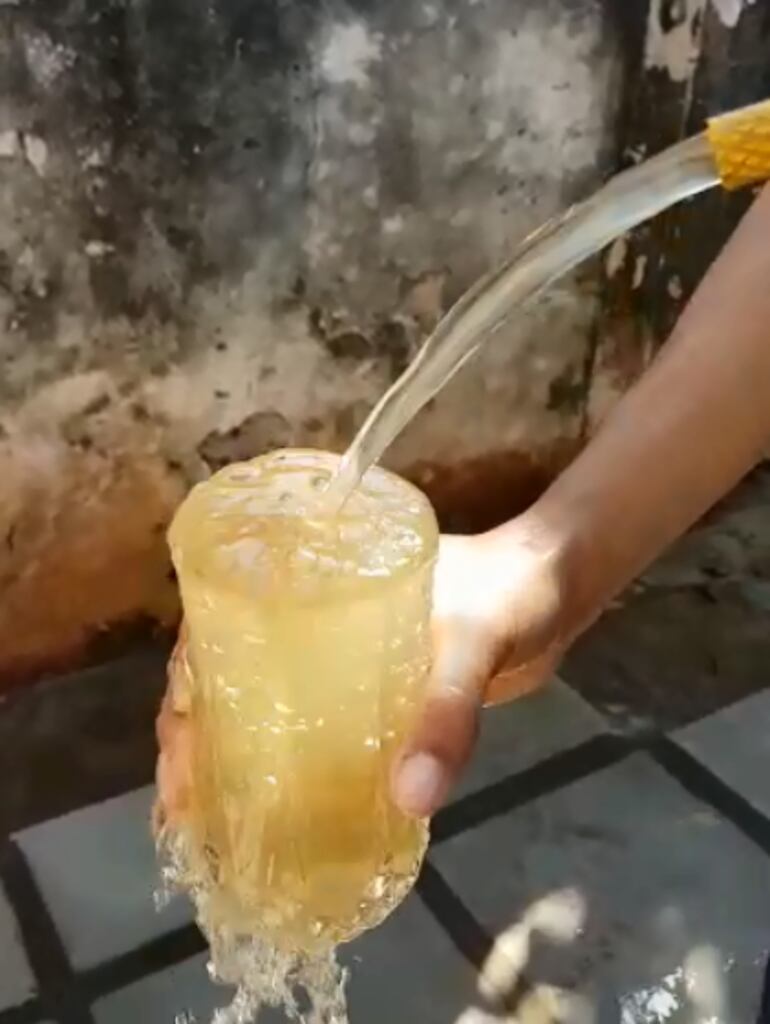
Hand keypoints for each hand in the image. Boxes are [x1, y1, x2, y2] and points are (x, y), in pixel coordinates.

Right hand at [155, 517, 569, 827]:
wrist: (556, 589)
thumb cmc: (509, 591)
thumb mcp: (474, 644)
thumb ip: (446, 713)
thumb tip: (408, 800)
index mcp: (310, 581)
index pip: (218, 630)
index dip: (182, 692)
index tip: (177, 754)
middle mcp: (311, 618)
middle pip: (229, 677)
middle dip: (196, 738)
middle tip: (187, 807)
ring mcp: (341, 656)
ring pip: (266, 703)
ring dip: (234, 755)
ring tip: (214, 821)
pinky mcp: (373, 689)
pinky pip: (316, 725)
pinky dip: (291, 763)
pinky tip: (284, 812)